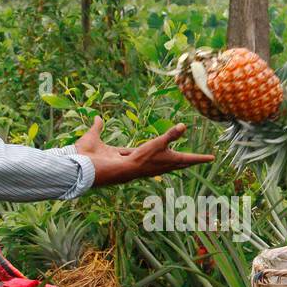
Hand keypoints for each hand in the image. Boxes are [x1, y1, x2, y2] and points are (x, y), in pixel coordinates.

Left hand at [74, 116, 213, 186]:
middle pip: (170, 164)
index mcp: (130, 161)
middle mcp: (138, 167)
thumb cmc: (83, 157)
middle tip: (206, 161)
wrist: (78, 168)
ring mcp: (141, 165)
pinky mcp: (139, 160)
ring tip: (207, 158)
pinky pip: (157, 146)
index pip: (153, 157)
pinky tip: (182, 129)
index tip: (179, 156)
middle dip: (189, 163)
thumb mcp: (93, 138)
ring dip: (189, 158)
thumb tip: (97, 119)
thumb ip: (97, 128)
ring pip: (170, 159)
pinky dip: (169, 137)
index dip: (167, 155)